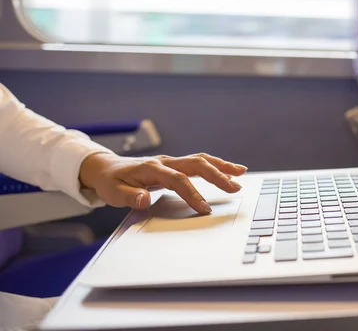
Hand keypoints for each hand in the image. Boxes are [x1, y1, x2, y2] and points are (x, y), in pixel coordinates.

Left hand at [79, 152, 246, 213]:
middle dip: (217, 175)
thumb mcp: (113, 192)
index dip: (193, 194)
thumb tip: (145, 199)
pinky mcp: (175, 164)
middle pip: (196, 164)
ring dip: (221, 166)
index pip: (178, 180)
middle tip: (235, 187)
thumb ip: (130, 197)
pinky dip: (215, 165)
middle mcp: (165, 161)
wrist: (105, 167)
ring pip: (200, 159)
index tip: (204, 208)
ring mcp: (171, 161)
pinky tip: (229, 170)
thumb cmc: (111, 181)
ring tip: (240, 172)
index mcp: (151, 169)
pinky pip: (199, 162)